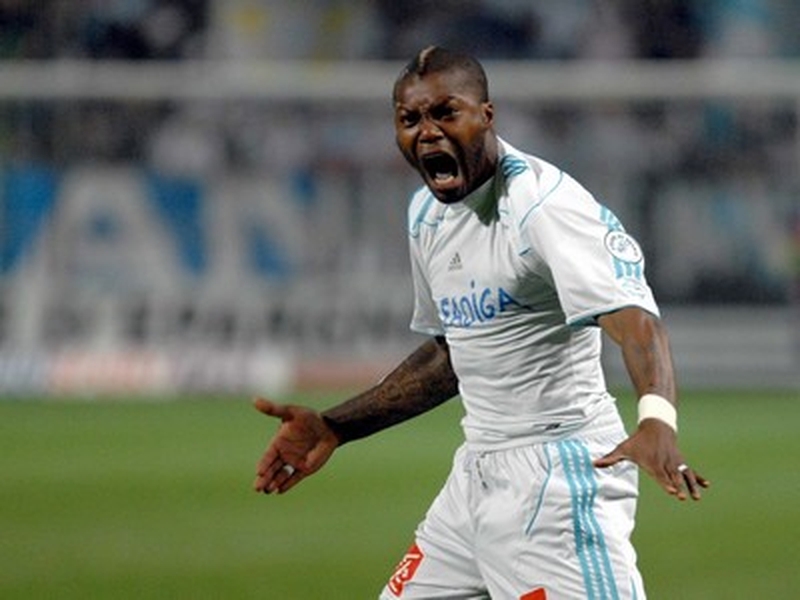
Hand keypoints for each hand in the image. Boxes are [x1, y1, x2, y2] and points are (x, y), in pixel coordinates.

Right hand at [252, 398, 339, 493]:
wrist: (329, 427)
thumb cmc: (309, 418)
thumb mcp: (291, 412)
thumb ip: (274, 409)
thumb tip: (255, 400)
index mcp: (278, 443)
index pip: (267, 457)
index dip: (263, 464)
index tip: (259, 471)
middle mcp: (283, 454)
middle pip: (270, 470)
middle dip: (263, 479)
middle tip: (257, 488)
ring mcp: (293, 462)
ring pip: (280, 476)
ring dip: (273, 483)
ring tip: (268, 490)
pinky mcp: (304, 469)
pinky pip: (294, 479)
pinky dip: (287, 485)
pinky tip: (280, 490)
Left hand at [594, 419, 709, 500]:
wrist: (655, 426)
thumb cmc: (637, 440)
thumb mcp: (623, 448)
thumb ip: (610, 458)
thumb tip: (593, 463)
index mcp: (652, 462)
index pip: (659, 475)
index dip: (665, 483)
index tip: (671, 491)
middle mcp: (665, 463)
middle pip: (672, 477)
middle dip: (677, 486)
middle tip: (682, 497)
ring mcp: (675, 462)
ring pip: (684, 475)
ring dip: (691, 486)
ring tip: (696, 497)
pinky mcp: (681, 462)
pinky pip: (691, 470)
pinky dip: (698, 477)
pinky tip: (706, 485)